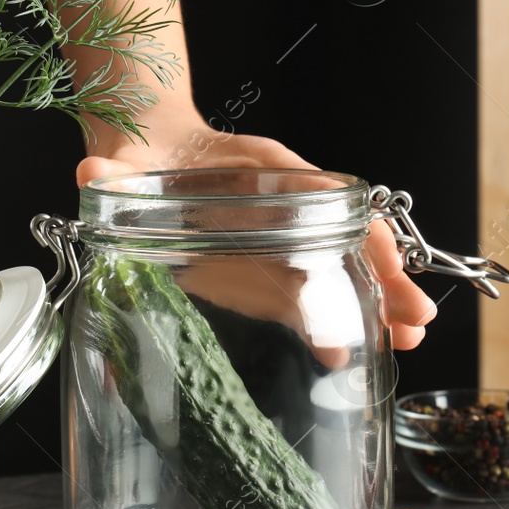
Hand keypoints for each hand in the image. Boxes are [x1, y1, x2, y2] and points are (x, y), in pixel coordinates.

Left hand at [76, 106, 435, 354]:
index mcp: (266, 171)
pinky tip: (341, 355)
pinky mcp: (260, 269)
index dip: (357, 228)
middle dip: (388, 277)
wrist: (143, 152)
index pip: (328, 197)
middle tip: (416, 322)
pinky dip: (329, 321)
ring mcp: (278, 240)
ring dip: (375, 302)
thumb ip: (111, 176)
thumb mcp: (125, 161)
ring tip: (406, 342)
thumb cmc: (145, 152)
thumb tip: (92, 180)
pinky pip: (305, 293)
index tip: (385, 260)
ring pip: (339, 269)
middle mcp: (284, 205)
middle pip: (351, 238)